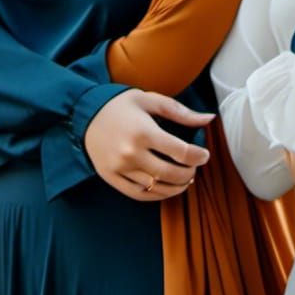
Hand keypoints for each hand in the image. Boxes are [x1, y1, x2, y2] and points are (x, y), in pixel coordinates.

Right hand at [84, 89, 213, 201]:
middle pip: (171, 173)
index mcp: (144, 132)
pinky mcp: (111, 178)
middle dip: (189, 173)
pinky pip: (139, 194)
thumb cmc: (121, 105)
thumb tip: (209, 119)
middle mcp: (131, 153)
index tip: (204, 155)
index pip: (181, 152)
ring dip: (176, 187)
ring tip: (184, 180)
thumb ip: (181, 112)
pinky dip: (157, 195)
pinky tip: (166, 188)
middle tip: (194, 168)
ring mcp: (120, 168)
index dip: (198, 157)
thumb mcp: (151, 100)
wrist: (84, 114)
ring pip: (156, 188)